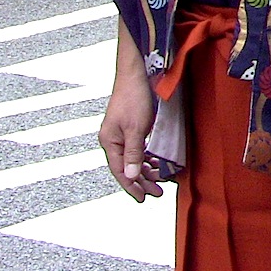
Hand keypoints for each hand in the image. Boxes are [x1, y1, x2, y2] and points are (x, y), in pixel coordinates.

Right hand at [99, 62, 161, 201]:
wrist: (137, 72)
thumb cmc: (135, 98)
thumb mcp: (135, 128)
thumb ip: (133, 153)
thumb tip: (130, 177)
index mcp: (110, 142)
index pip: (120, 172)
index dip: (131, 187)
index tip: (143, 199)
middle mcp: (114, 139)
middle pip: (127, 167)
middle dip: (142, 181)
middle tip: (158, 193)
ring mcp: (122, 132)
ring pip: (134, 158)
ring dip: (146, 170)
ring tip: (160, 179)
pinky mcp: (132, 125)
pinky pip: (138, 148)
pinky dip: (147, 157)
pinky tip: (156, 162)